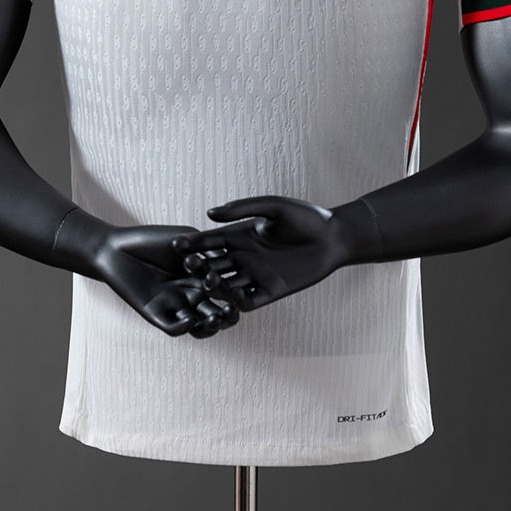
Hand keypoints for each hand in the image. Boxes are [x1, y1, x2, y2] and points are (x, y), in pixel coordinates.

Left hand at [76, 218, 240, 338]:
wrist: (116, 247)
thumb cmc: (152, 240)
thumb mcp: (187, 240)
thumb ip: (209, 250)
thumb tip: (234, 258)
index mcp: (201, 279)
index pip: (224, 293)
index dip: (235, 295)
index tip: (242, 291)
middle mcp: (191, 296)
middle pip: (216, 313)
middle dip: (227, 316)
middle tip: (232, 311)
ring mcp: (174, 307)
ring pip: (198, 326)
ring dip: (209, 327)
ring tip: (215, 320)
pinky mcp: (155, 315)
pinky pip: (173, 327)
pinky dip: (183, 327)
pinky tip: (189, 320)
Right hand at [172, 196, 354, 310]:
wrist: (335, 237)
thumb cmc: (306, 217)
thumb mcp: (273, 207)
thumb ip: (242, 210)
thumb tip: (210, 214)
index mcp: (241, 236)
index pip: (210, 241)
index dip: (193, 244)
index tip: (176, 244)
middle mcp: (245, 257)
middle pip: (214, 264)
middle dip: (199, 265)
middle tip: (186, 266)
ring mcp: (257, 275)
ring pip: (227, 285)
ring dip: (215, 285)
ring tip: (207, 281)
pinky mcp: (271, 291)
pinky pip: (247, 300)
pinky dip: (236, 302)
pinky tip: (228, 300)